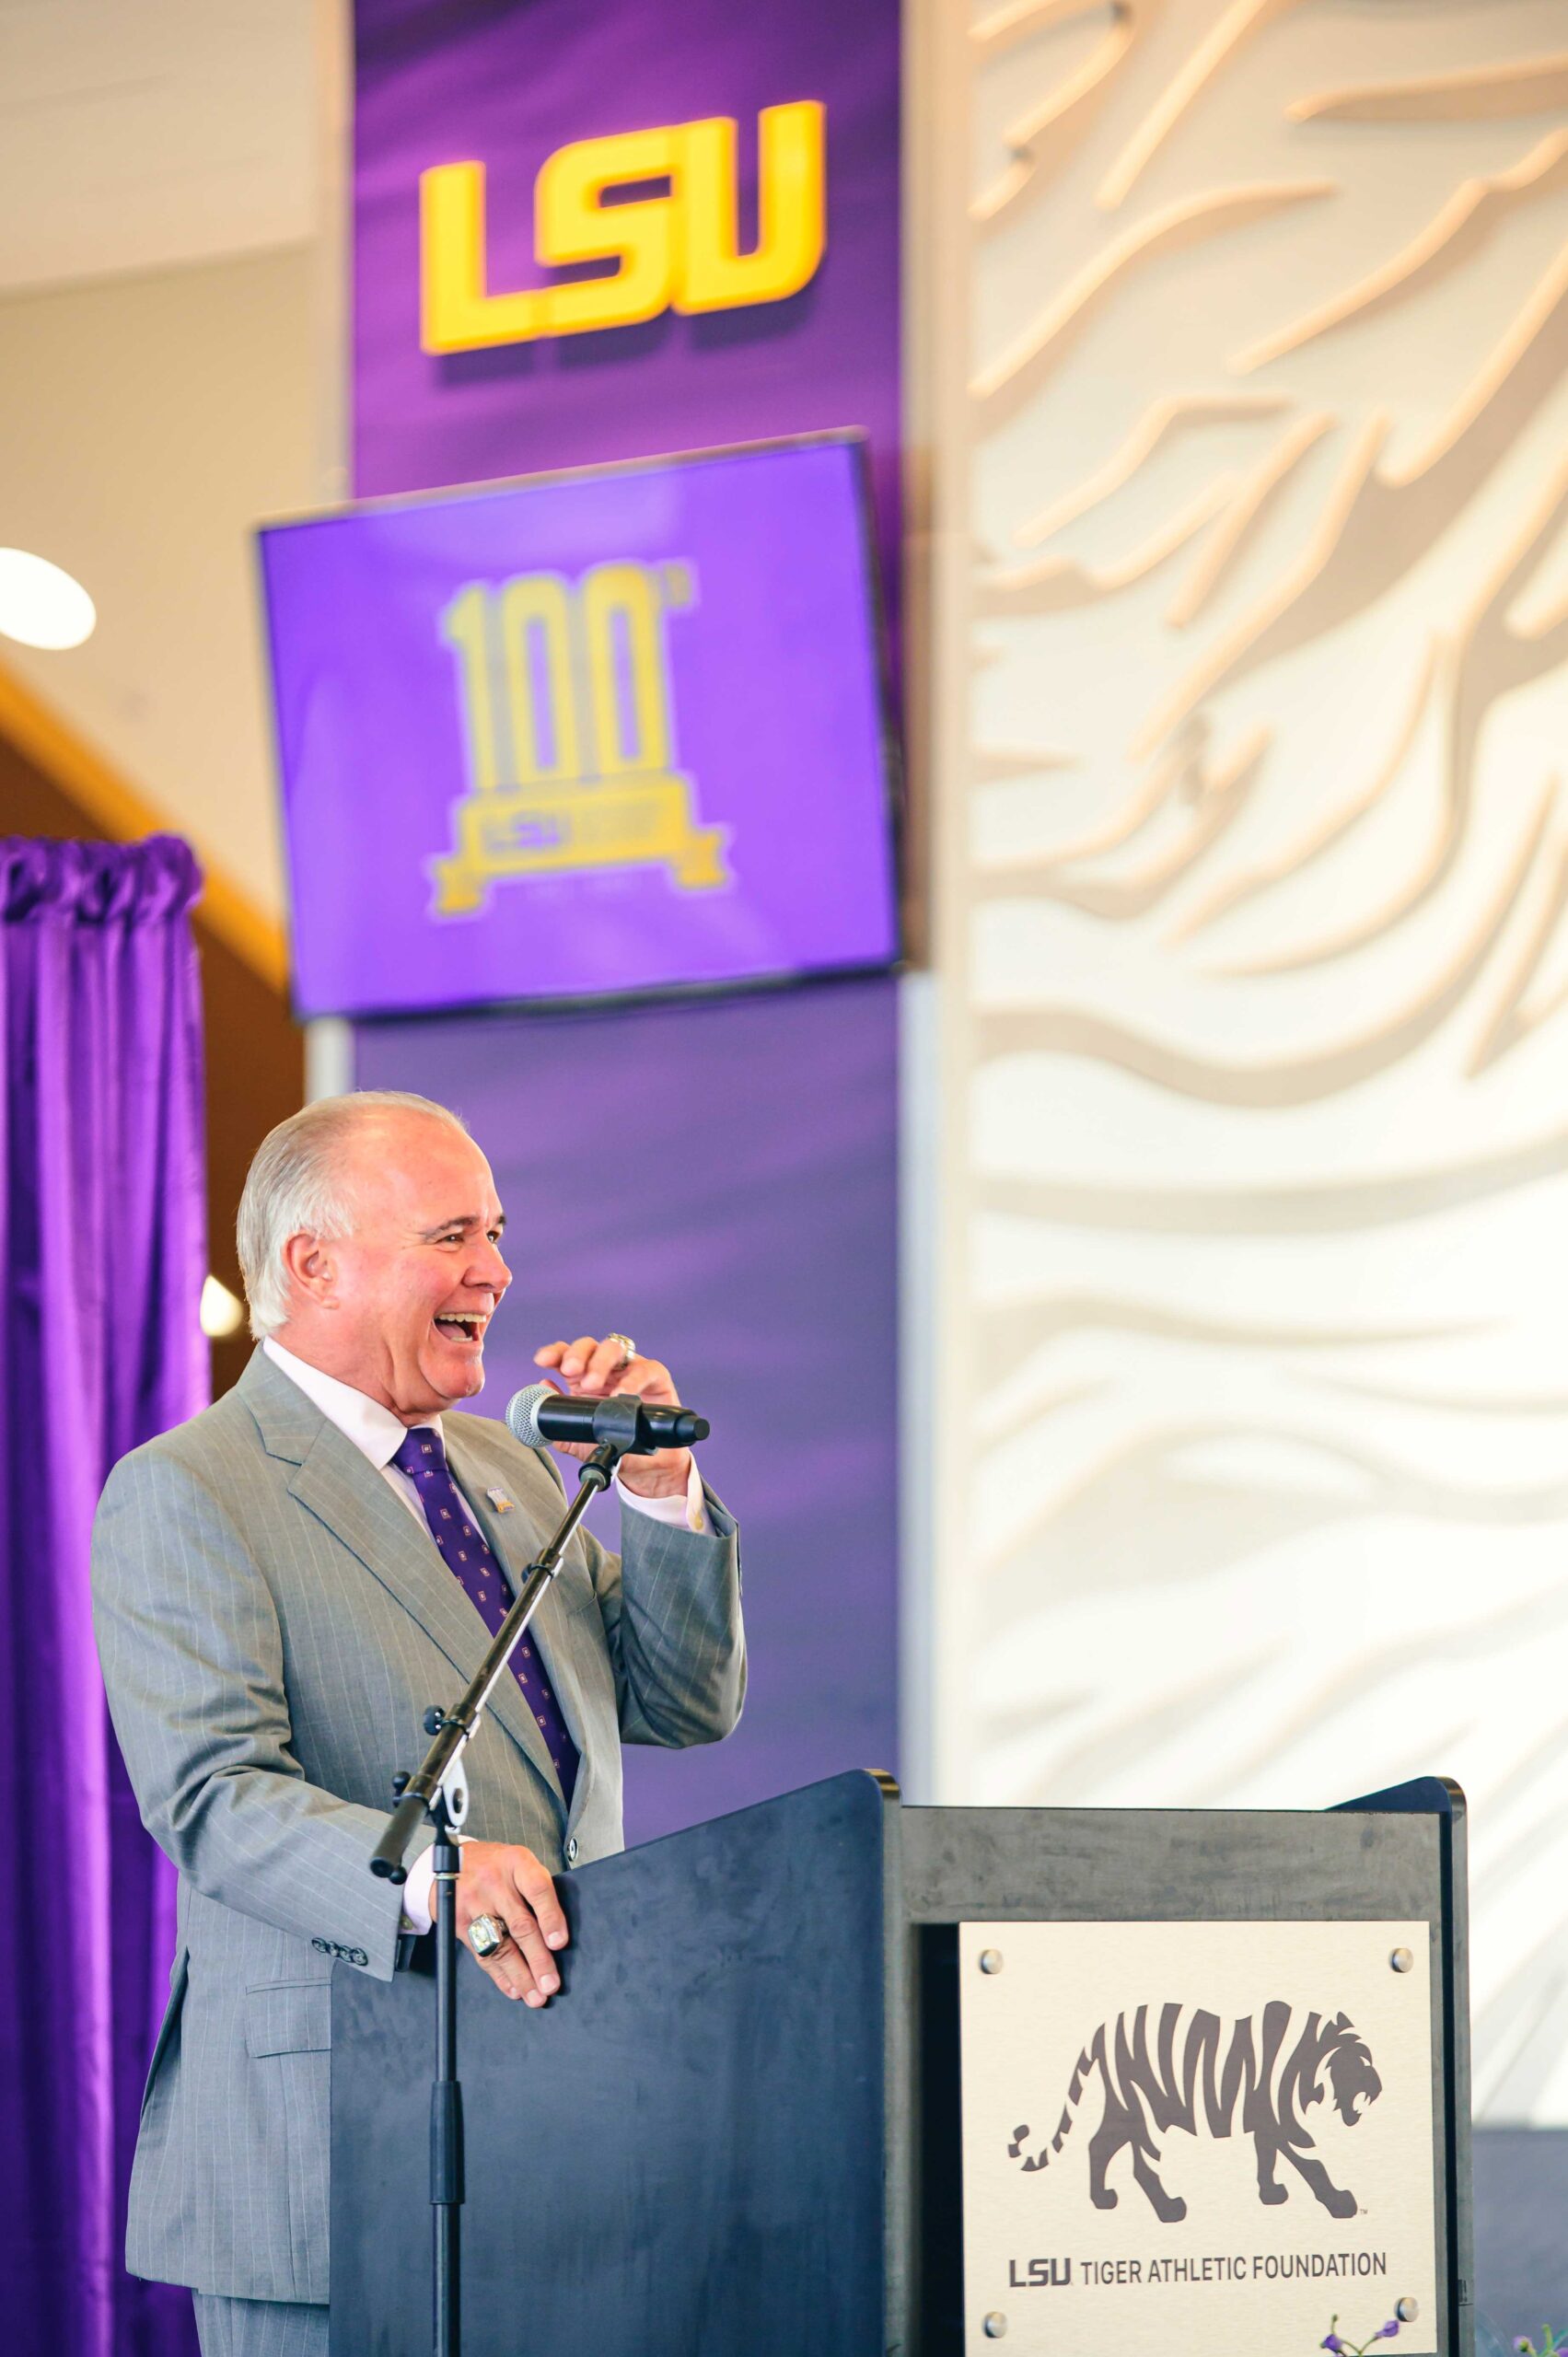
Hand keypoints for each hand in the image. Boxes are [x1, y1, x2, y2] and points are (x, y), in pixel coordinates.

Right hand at [450, 1840, 568, 2004]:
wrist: (451, 1860)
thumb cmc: (497, 1866)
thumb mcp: (520, 1864)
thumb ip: (537, 1892)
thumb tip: (558, 1936)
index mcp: (517, 1863)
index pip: (537, 1890)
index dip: (550, 1917)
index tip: (559, 1943)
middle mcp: (495, 1883)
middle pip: (519, 1925)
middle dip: (537, 1959)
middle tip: (551, 1984)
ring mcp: (474, 1903)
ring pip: (500, 1946)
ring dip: (519, 1975)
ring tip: (535, 1995)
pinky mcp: (459, 1923)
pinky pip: (481, 1955)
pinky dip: (499, 1975)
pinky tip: (514, 1988)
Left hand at [533, 1334, 693, 1502]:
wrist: (644, 1466)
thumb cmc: (611, 1446)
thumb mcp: (577, 1437)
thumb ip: (556, 1419)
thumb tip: (543, 1390)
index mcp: (582, 1379)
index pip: (566, 1355)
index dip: (554, 1352)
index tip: (543, 1361)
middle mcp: (605, 1370)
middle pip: (589, 1345)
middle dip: (576, 1354)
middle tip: (570, 1372)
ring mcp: (630, 1370)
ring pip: (614, 1348)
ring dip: (600, 1362)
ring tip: (592, 1385)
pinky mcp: (656, 1378)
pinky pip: (645, 1369)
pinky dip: (632, 1379)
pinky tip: (620, 1394)